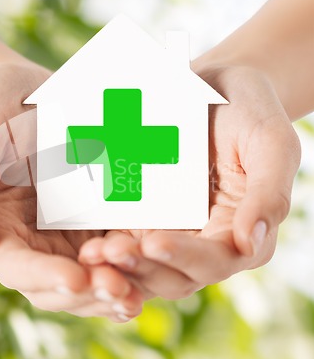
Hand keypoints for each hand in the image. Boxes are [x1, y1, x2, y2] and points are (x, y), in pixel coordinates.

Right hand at [0, 63, 142, 321]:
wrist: (31, 90)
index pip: (16, 266)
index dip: (44, 276)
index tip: (74, 278)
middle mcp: (35, 241)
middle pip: (57, 286)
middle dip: (88, 293)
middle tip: (121, 290)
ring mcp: (69, 233)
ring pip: (90, 277)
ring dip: (114, 289)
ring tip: (140, 293)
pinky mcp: (99, 219)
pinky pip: (116, 251)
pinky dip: (134, 267)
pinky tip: (157, 269)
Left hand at [78, 66, 300, 299]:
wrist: (213, 85)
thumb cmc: (250, 109)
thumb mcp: (271, 142)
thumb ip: (268, 194)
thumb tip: (249, 244)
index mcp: (241, 231)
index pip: (216, 260)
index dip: (186, 257)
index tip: (154, 241)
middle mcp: (206, 240)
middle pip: (174, 274)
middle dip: (142, 267)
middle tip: (109, 253)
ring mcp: (172, 230)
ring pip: (145, 265)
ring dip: (119, 266)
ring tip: (92, 253)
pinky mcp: (146, 216)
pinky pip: (125, 238)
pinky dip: (109, 247)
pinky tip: (86, 240)